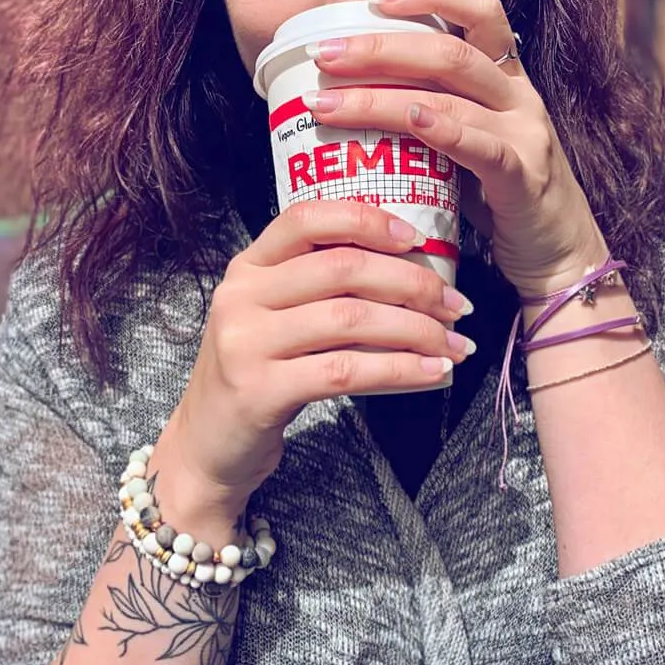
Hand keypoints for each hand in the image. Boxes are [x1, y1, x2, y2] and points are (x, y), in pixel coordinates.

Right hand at [169, 201, 474, 507]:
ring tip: (455, 343)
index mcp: (248, 266)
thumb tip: (410, 269)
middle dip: (412, 283)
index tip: (415, 238)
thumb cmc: (258, 371)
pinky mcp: (260, 390)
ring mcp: (246, 342)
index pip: (307, 219)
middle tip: (456, 305)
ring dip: (416, 329)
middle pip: (342, 269)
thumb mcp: (274, 316)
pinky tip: (432, 372)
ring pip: (351, 318)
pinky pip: (347, 370)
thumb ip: (319, 287)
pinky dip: (400, 369)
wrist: (208, 445)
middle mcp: (241, 295)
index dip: (366, 220)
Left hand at [301, 0, 608, 296]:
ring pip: (452, 97)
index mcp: (507, 80)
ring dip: (381, 97)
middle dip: (380, 47)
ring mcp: (527, 135)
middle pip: (449, 52)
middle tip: (325, 54)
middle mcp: (520, 98)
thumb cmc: (501, 200)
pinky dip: (443, 130)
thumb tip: (350, 97)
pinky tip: (410, 120)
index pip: (479, 12)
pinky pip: (483, 147)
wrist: (561, 256)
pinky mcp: (526, 178)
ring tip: (328, 103)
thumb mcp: (466, 145)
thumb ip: (428, 117)